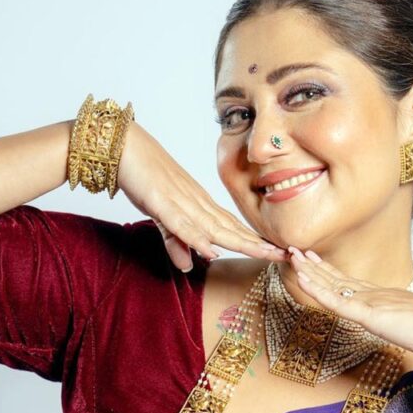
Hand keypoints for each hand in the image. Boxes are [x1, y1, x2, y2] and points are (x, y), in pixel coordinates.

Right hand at [116, 121, 287, 270]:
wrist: (124, 146)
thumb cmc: (144, 177)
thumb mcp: (161, 216)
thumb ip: (175, 240)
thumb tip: (188, 265)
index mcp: (200, 204)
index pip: (233, 227)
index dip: (255, 241)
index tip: (278, 252)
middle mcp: (196, 202)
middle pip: (232, 228)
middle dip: (259, 244)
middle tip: (287, 255)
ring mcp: (180, 201)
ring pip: (214, 226)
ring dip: (239, 242)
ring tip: (265, 254)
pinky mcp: (160, 201)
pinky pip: (180, 222)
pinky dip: (196, 237)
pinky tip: (211, 250)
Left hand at [286, 246, 412, 365]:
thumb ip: (407, 327)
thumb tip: (406, 333)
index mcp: (388, 298)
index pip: (352, 283)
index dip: (330, 271)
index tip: (313, 259)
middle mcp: (377, 294)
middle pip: (338, 278)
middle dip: (314, 265)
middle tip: (294, 250)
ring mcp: (372, 302)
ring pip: (332, 284)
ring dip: (309, 270)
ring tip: (291, 256)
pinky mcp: (369, 314)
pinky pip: (335, 300)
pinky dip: (315, 288)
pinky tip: (301, 278)